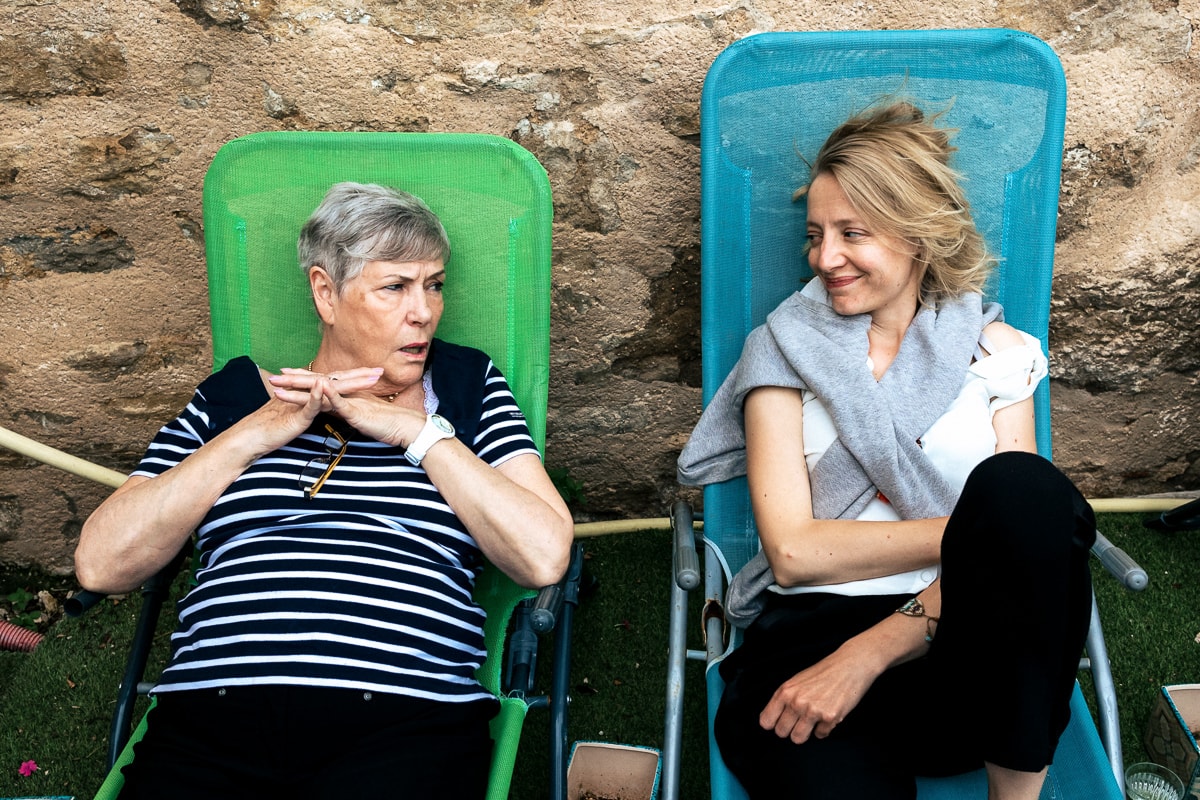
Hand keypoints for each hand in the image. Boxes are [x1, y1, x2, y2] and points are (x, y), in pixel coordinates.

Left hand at [269, 366, 423, 446]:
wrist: (405, 426)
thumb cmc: (385, 424)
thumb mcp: (359, 416)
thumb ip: (346, 410)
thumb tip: (334, 410)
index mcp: (345, 396)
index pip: (320, 385)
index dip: (303, 380)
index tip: (285, 376)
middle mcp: (346, 394)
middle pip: (316, 385)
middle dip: (293, 381)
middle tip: (273, 377)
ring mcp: (351, 400)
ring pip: (322, 392)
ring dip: (301, 388)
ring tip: (281, 386)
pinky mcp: (357, 411)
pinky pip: (340, 403)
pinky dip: (328, 395)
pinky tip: (317, 389)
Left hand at [758, 642, 881, 743]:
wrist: (849, 666)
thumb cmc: (823, 673)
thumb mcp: (796, 681)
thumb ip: (783, 699)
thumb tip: (770, 721)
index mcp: (785, 691)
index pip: (766, 721)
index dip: (773, 723)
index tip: (779, 722)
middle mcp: (796, 702)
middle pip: (781, 732)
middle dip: (789, 729)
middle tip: (799, 721)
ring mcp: (813, 711)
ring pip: (798, 738)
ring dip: (804, 733)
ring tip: (811, 721)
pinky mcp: (830, 718)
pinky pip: (820, 735)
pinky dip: (824, 729)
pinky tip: (827, 715)